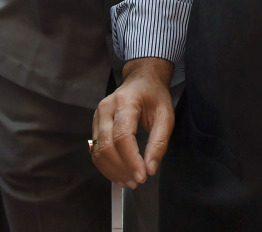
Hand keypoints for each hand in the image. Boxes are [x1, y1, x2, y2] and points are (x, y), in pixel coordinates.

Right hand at [91, 58, 173, 188]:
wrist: (141, 80)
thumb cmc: (154, 96)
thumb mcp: (165, 115)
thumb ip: (159, 142)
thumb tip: (150, 169)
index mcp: (125, 102)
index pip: (122, 136)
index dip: (131, 160)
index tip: (143, 176)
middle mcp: (106, 108)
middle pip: (106, 146)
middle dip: (121, 168)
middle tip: (137, 181)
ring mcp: (97, 116)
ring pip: (98, 151)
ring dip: (112, 171)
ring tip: (129, 182)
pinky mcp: (95, 125)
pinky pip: (96, 150)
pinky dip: (106, 166)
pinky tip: (119, 174)